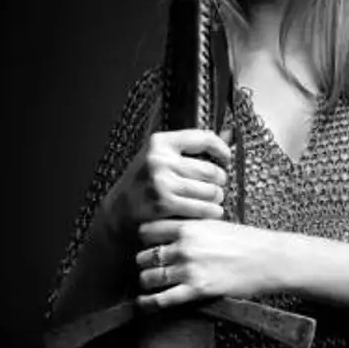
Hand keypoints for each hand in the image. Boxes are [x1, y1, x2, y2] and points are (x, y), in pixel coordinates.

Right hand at [103, 129, 231, 238]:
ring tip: (210, 201)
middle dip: (219, 182)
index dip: (222, 149)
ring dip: (216, 199)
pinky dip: (211, 212)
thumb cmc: (144, 184)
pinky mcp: (164, 205)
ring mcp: (161, 182)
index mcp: (160, 143)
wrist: (119, 212)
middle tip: (215, 187)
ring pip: (211, 191)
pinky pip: (204, 208)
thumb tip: (229, 134)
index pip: (204, 138)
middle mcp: (160, 160)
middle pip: (212, 171)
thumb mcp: (162, 158)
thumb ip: (192, 148)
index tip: (226, 158)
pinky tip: (208, 212)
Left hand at [135, 219, 280, 308]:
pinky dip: (148, 303)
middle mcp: (184, 246)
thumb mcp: (216, 225)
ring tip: (149, 283)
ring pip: (150, 276)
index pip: (147, 230)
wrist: (270, 259)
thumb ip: (192, 229)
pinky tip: (144, 303)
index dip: (144, 238)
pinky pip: (162, 298)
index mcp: (189, 226)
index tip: (147, 244)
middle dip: (143, 262)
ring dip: (147, 281)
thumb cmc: (248, 241)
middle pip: (144, 255)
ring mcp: (189, 269)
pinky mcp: (197, 289)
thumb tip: (175, 234)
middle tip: (147, 266)